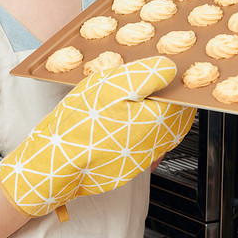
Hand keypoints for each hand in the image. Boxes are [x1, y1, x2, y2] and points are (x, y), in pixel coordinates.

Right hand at [0, 56, 194, 217]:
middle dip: (168, 98)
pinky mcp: (131, 168)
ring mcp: (145, 158)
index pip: (184, 96)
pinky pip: (147, 145)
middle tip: (148, 83)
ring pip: (163, 130)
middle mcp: (158, 142)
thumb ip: (147, 75)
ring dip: (155, 115)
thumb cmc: (80, 124)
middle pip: (177, 114)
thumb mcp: (111, 86)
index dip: (176, 80)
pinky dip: (141, 131)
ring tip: (131, 101)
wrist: (54, 166)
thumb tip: (171, 69)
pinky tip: (123, 122)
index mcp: (159, 119)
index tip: (165, 71)